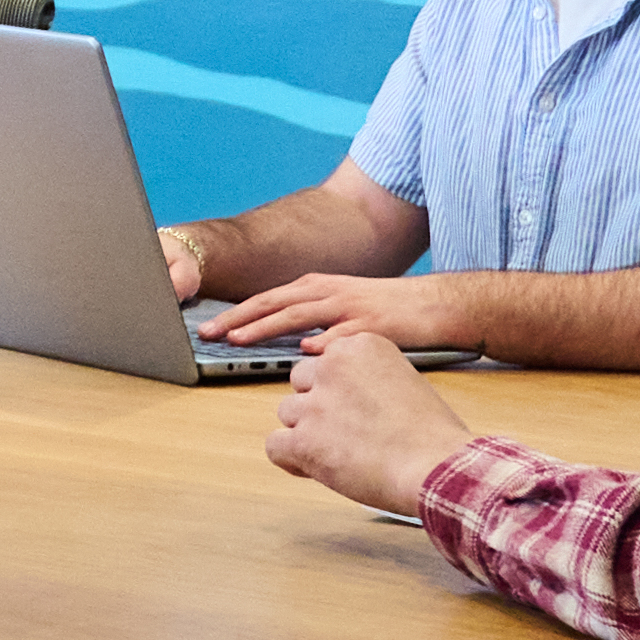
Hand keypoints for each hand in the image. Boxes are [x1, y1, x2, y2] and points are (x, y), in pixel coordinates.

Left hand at [214, 263, 458, 355]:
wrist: (433, 304)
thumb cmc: (384, 312)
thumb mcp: (339, 308)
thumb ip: (309, 321)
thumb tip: (277, 342)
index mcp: (316, 288)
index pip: (266, 300)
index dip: (235, 313)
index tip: (207, 327)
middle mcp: (327, 292)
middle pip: (274, 303)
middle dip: (238, 318)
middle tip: (208, 333)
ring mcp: (349, 306)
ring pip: (300, 314)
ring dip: (267, 326)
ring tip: (240, 340)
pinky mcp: (374, 323)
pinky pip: (344, 333)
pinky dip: (324, 341)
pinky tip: (306, 352)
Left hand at [259, 327, 468, 519]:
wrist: (438, 465)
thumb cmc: (432, 434)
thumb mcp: (403, 381)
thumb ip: (366, 380)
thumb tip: (343, 399)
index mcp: (359, 346)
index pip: (326, 361)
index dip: (338, 389)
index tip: (357, 408)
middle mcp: (332, 366)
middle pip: (302, 382)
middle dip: (318, 406)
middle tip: (346, 432)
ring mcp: (315, 403)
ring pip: (288, 413)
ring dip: (307, 433)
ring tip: (342, 453)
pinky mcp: (303, 439)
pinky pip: (274, 445)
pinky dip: (291, 459)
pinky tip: (316, 467)